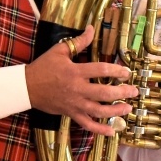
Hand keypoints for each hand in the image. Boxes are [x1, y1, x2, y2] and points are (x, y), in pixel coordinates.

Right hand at [24, 25, 138, 135]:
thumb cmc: (43, 67)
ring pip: (99, 111)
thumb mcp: (59, 51)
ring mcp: (75, 104)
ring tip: (128, 108)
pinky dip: (100, 130)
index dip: (117, 70)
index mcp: (75, 72)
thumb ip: (79, 42)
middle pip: (104, 93)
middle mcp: (77, 89)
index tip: (126, 72)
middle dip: (122, 93)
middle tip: (134, 91)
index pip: (101, 70)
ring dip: (116, 111)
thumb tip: (92, 29)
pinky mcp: (71, 113)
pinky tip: (112, 131)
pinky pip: (87, 124)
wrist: (27, 87)